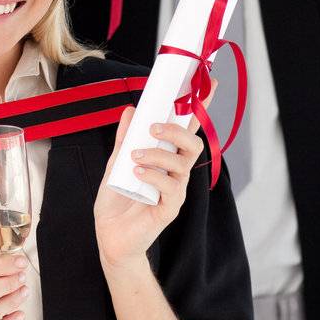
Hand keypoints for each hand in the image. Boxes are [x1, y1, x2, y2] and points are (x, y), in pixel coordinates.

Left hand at [93, 107, 204, 271]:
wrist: (110, 236)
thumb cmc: (117, 201)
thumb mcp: (116, 163)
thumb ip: (124, 138)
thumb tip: (129, 110)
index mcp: (167, 158)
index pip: (188, 129)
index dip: (199, 107)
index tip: (209, 83)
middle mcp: (176, 172)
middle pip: (193, 143)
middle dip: (175, 130)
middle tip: (152, 128)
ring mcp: (176, 191)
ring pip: (182, 164)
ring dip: (158, 154)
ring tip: (134, 157)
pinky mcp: (169, 208)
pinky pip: (171, 187)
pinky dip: (154, 175)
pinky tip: (138, 173)